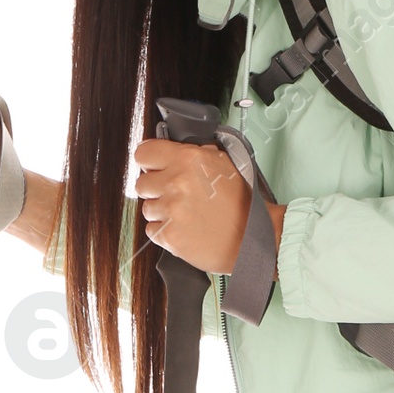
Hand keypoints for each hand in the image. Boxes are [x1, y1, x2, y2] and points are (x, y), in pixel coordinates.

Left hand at [133, 137, 283, 273]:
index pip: (143, 153)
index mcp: (189, 160)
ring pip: (147, 208)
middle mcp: (177, 183)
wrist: (252, 240)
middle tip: (176, 196)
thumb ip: (196, 155)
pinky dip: (165, 231)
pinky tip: (184, 229)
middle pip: (141, 183)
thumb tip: (174, 152)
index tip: (153, 168)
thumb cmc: (243, 205)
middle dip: (156, 189)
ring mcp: (171, 210)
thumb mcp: (225, 165)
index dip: (149, 162)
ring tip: (186, 215)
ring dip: (162, 211)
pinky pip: (152, 229)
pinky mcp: (169, 235)